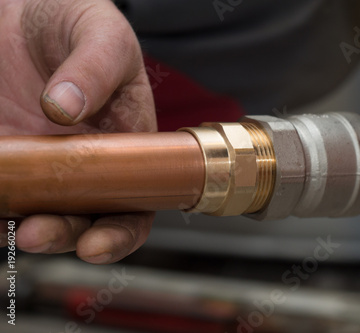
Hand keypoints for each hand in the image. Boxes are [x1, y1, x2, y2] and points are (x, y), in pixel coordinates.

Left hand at [0, 0, 156, 263]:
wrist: (26, 7)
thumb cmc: (78, 20)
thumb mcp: (103, 34)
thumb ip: (96, 67)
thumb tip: (68, 108)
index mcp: (123, 145)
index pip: (132, 205)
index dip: (119, 233)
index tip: (97, 243)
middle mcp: (82, 163)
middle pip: (80, 220)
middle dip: (62, 234)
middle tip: (37, 231)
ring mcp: (38, 161)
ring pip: (32, 213)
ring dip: (16, 227)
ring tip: (5, 220)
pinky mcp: (3, 154)